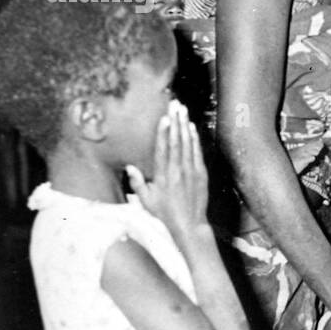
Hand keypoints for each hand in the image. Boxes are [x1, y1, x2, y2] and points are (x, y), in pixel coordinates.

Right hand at [126, 100, 209, 244]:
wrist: (189, 225)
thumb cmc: (165, 214)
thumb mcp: (146, 201)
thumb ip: (137, 183)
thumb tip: (129, 167)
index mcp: (163, 176)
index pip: (163, 150)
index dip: (163, 132)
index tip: (164, 118)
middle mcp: (178, 171)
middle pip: (176, 141)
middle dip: (175, 121)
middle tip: (174, 104)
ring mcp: (191, 171)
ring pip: (187, 144)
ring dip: (184, 125)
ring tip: (182, 109)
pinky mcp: (201, 173)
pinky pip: (197, 152)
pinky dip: (194, 139)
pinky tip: (191, 127)